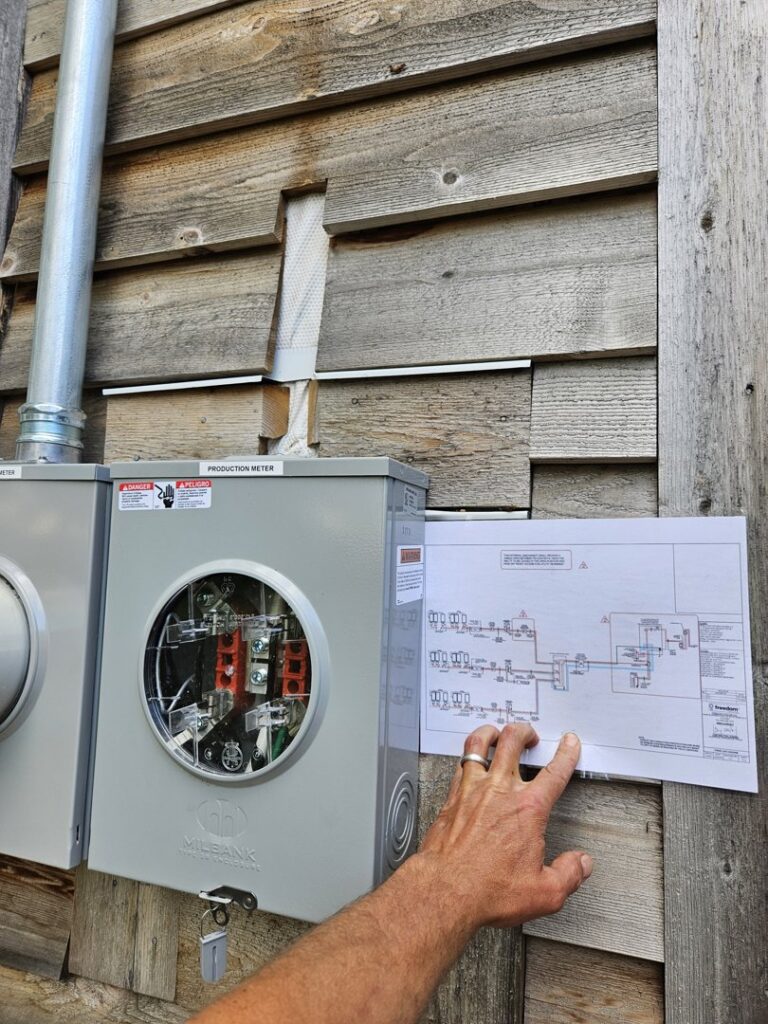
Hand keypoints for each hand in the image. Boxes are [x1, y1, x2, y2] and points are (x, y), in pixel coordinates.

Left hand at [415, 724, 592, 929]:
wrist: (445, 890)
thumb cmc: (488, 889)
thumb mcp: (544, 892)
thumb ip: (569, 874)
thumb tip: (581, 863)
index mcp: (527, 809)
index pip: (554, 772)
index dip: (566, 754)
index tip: (569, 744)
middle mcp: (499, 791)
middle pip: (512, 742)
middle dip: (524, 732)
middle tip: (529, 735)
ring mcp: (472, 790)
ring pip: (479, 744)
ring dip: (490, 732)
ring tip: (496, 732)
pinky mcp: (451, 797)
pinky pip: (460, 764)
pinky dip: (467, 756)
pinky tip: (468, 761)